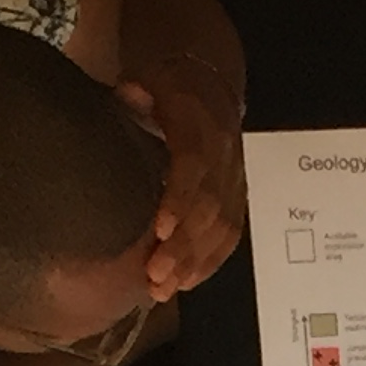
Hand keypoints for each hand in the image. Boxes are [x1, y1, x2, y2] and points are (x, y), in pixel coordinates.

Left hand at [119, 64, 246, 297]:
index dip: (181, 201)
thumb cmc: (169, 85)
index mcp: (204, 129)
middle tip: (155, 276)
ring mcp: (235, 183)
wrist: (209, 84)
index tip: (160, 230)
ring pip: (223, 230)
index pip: (196, 169)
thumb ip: (138, 91)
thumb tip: (129, 95)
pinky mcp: (236, 200)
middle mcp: (226, 160)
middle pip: (211, 211)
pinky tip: (187, 282)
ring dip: (195, 263)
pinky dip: (209, 262)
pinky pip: (230, 237)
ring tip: (165, 288)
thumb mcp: (150, 77)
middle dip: (184, 248)